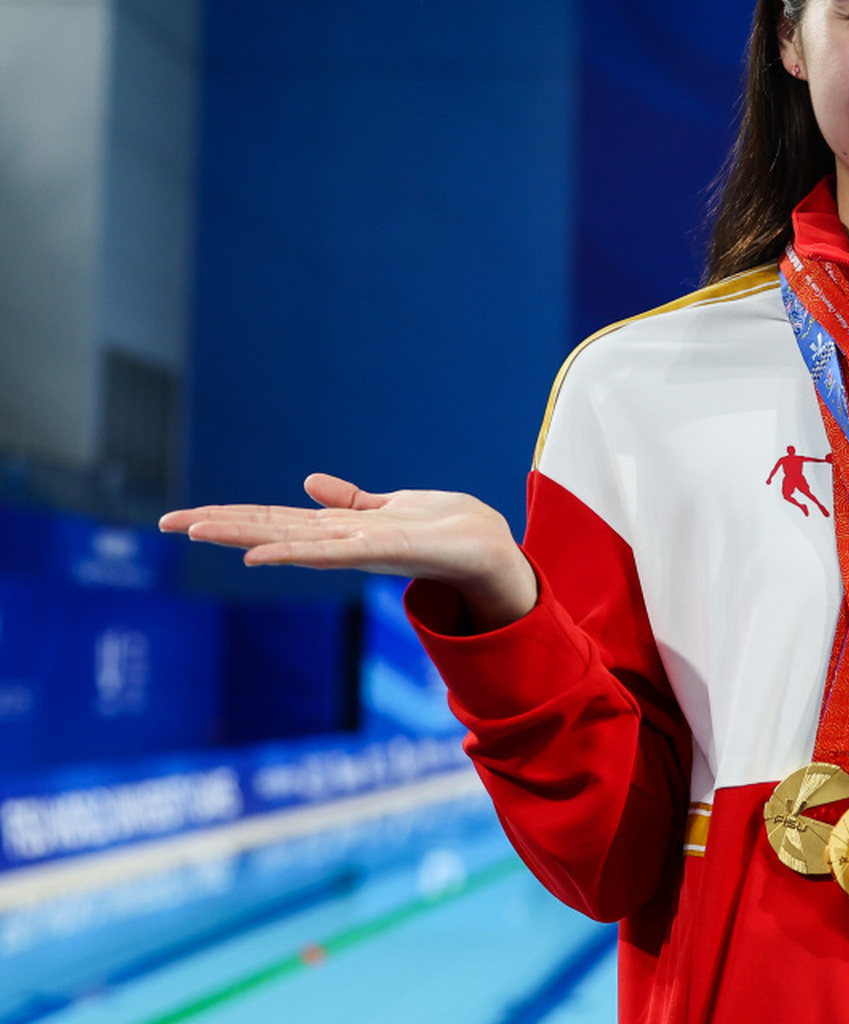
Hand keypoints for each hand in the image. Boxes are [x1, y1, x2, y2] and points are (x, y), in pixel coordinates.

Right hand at [158, 473, 537, 630]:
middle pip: (271, 529)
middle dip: (220, 525)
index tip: (182, 518)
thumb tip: (309, 482)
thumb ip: (352, 501)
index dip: (231, 517)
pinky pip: (335, 550)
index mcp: (342, 529)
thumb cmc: (450, 530)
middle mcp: (343, 541)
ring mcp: (361, 548)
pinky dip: (297, 552)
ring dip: (245, 536)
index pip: (276, 520)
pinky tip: (262, 555)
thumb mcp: (394, 506)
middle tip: (165, 523)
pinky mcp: (388, 550)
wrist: (495, 551)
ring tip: (198, 532)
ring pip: (292, 540)